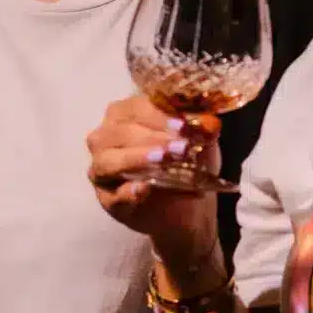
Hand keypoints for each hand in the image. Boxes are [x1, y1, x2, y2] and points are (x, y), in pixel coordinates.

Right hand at [86, 97, 223, 278]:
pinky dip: (127, 192)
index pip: (135, 108)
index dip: (158, 116)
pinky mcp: (107, 199)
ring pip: (107, 160)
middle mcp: (106, 138)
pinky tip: (144, 188)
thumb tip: (210, 123)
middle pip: (120, 132)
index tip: (183, 126)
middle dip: (151, 138)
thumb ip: (202, 129)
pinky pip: (111, 195)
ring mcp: (102, 169)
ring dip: (136, 159)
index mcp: (125, 115)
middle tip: (180, 147)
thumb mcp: (200, 141)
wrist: (187, 205)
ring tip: (163, 161)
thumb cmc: (187, 162)